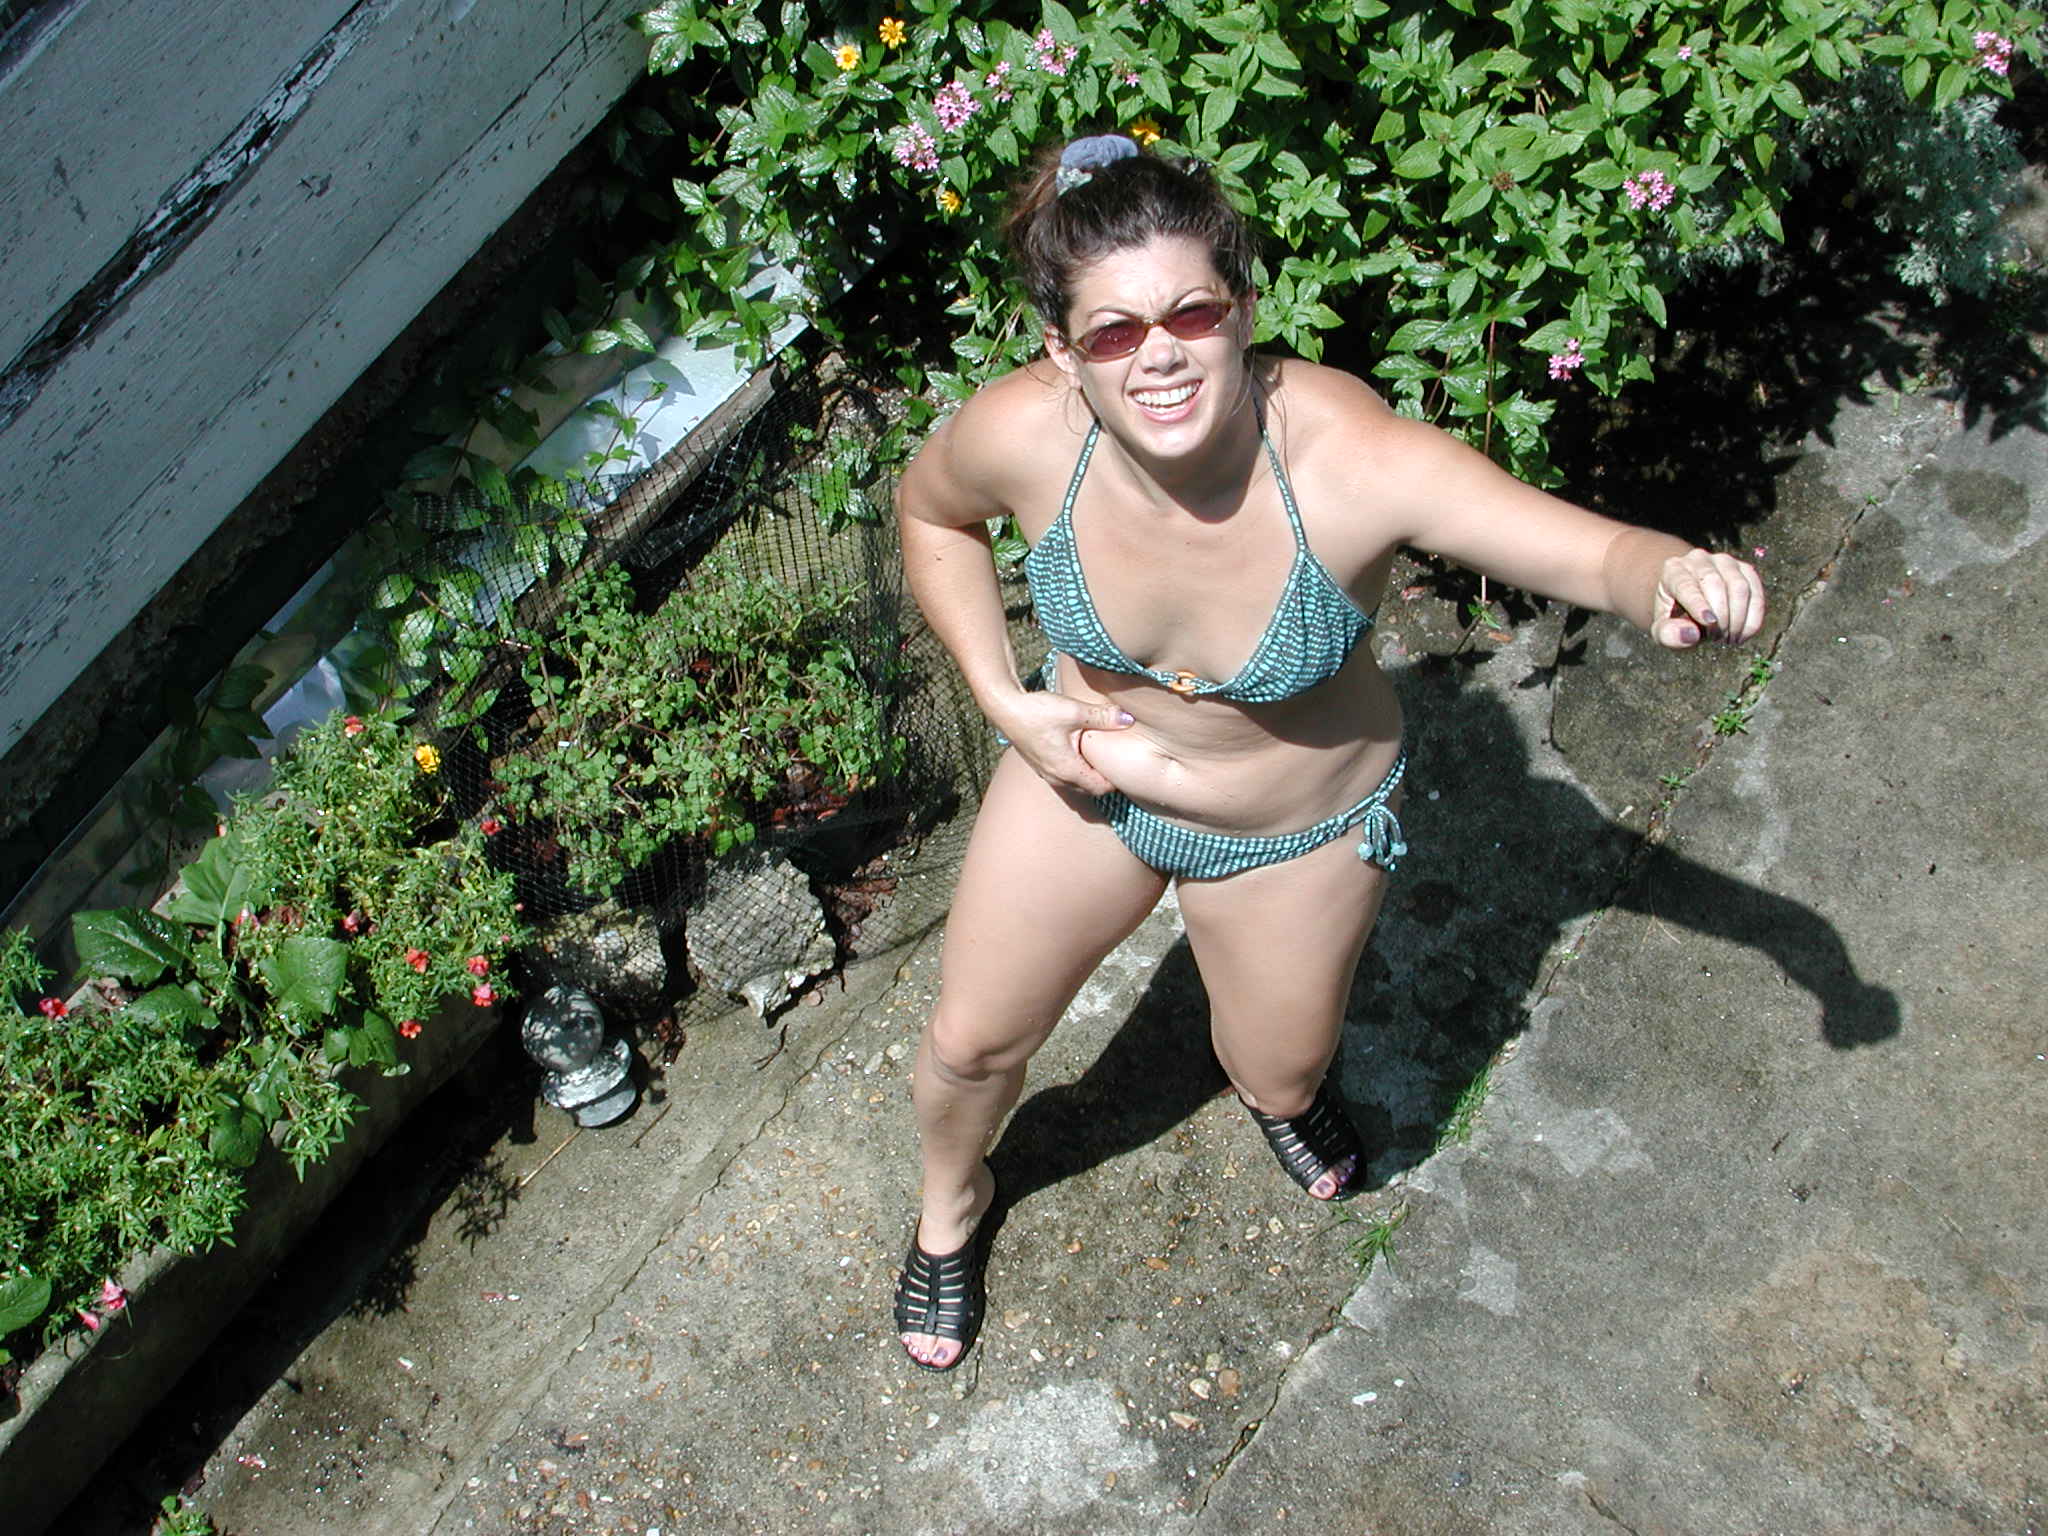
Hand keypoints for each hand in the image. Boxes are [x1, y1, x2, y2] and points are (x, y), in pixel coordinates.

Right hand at [986, 687, 1133, 796]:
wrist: (1004, 707)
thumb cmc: (1037, 711)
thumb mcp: (1074, 711)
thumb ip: (1103, 717)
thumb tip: (1128, 720)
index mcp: (1067, 770)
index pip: (1100, 788)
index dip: (1115, 780)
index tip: (1124, 763)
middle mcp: (1056, 777)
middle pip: (1089, 789)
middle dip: (1103, 778)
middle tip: (1116, 759)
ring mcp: (1046, 773)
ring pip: (1076, 783)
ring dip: (1088, 773)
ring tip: (1099, 755)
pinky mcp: (1040, 765)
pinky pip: (1064, 776)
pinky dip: (1076, 769)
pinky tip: (1079, 749)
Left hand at [1652, 549, 1765, 648]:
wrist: (1689, 605)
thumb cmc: (1674, 619)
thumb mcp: (1663, 631)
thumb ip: (1668, 634)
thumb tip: (1690, 635)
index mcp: (1673, 571)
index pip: (1686, 585)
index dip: (1698, 604)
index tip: (1709, 623)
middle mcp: (1698, 559)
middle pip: (1714, 583)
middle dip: (1720, 616)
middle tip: (1717, 639)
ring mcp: (1725, 562)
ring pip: (1739, 586)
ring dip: (1738, 618)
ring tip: (1729, 639)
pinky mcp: (1745, 569)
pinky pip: (1755, 591)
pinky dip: (1753, 616)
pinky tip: (1744, 634)